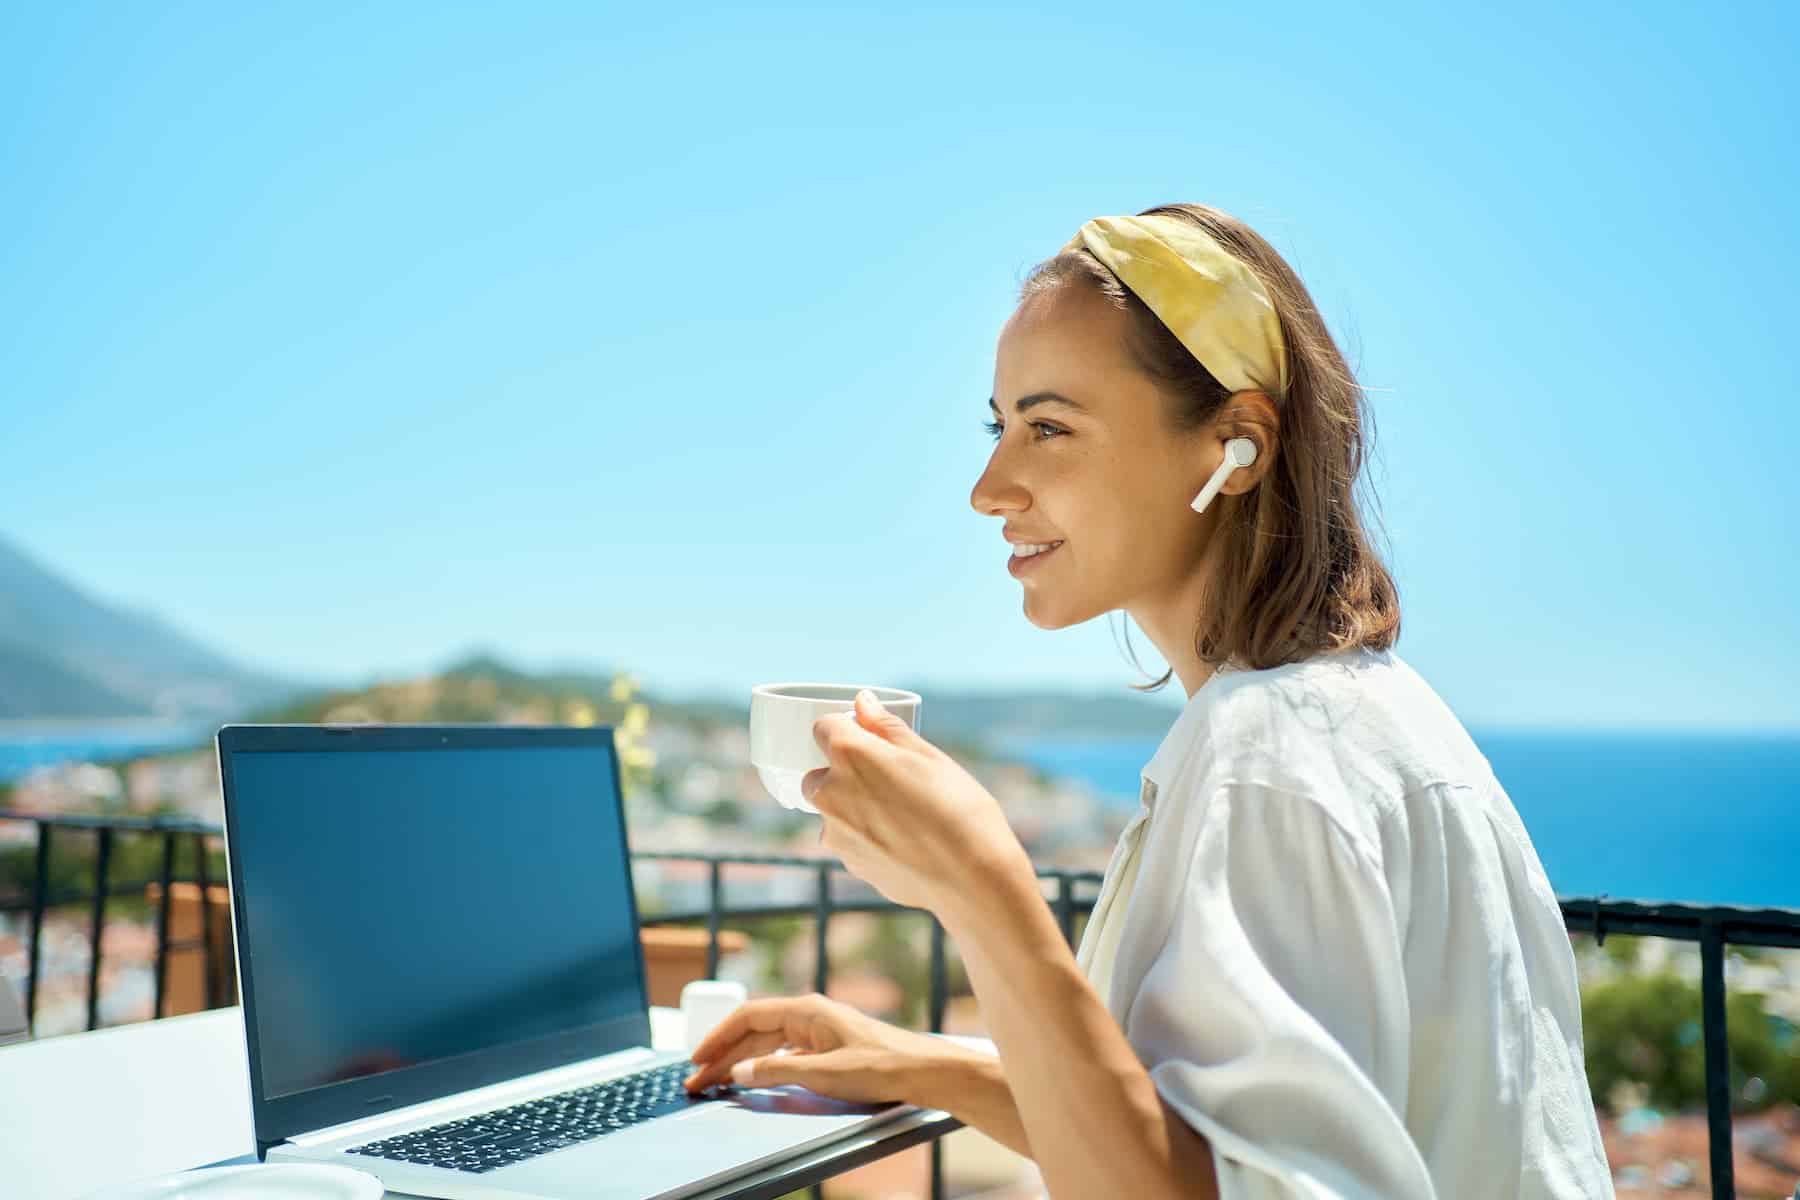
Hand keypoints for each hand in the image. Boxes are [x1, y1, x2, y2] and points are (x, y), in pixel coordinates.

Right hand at [681, 992, 946, 1104]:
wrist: (922, 1070)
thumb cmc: (880, 1066)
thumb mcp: (824, 1073)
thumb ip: (778, 1071)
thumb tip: (740, 1071)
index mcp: (806, 1010)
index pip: (749, 1016)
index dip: (719, 1037)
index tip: (697, 1059)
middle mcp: (810, 1015)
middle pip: (754, 1032)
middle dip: (723, 1056)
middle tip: (697, 1081)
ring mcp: (819, 1030)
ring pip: (768, 1043)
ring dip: (741, 1061)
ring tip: (717, 1082)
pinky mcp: (828, 1046)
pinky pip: (785, 1052)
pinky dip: (764, 1065)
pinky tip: (755, 1078)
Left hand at [804, 690, 1033, 914]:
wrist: (972, 878)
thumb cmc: (958, 809)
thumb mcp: (928, 756)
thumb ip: (886, 728)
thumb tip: (862, 702)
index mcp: (851, 756)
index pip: (824, 727)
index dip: (846, 729)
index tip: (869, 738)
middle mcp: (831, 793)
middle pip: (819, 775)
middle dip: (843, 774)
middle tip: (889, 781)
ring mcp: (836, 834)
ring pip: (832, 812)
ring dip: (853, 809)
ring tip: (903, 817)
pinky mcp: (849, 864)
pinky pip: (849, 842)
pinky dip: (867, 838)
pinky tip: (905, 843)